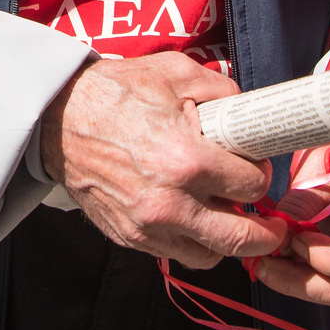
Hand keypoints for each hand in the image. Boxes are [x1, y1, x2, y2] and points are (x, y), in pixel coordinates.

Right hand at [41, 53, 286, 269]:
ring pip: (210, 256)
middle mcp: (170, 203)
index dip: (259, 174)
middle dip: (265, 232)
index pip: (252, 187)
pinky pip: (176, 254)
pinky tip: (192, 217)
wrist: (57, 118)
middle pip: (242, 239)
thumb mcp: (175, 73)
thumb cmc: (115, 93)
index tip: (254, 167)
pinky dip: (191, 242)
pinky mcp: (129, 237)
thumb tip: (249, 115)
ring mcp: (147, 227)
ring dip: (226, 240)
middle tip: (272, 223)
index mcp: (186, 161)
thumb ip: (222, 92)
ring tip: (227, 218)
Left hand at [252, 156, 329, 306]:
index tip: (295, 237)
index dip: (325, 257)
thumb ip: (302, 203)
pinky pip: (326, 285)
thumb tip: (277, 235)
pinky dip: (297, 275)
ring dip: (292, 279)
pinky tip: (275, 260)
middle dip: (297, 278)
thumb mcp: (325, 170)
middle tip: (262, 260)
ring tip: (264, 259)